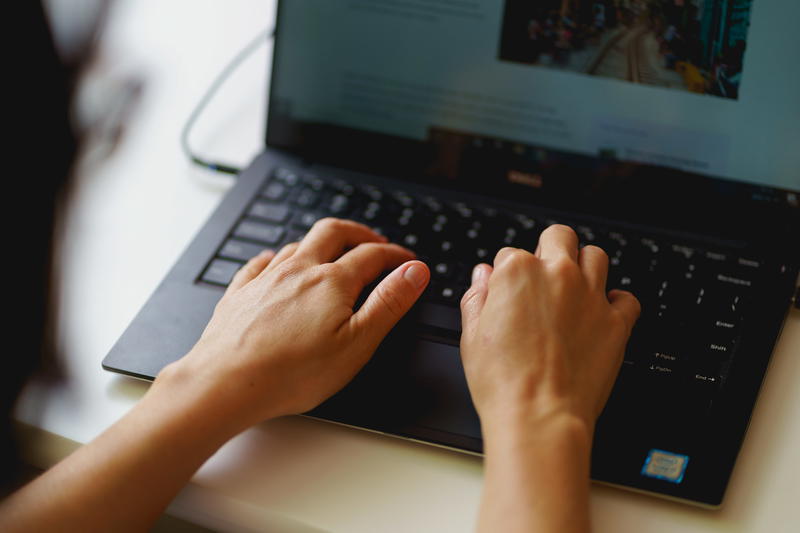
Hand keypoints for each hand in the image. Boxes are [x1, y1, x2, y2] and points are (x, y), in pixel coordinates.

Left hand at [158, 218, 429, 432]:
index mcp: (331, 282)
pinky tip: (277, 264)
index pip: (373, 255)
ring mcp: (266, 279)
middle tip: (374, 242)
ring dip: (321, 243)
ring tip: (333, 254)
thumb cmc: (291, 373)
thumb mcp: (357, 343)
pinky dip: (277, 258)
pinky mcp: (240, 293)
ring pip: (298, 244)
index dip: (395, 255)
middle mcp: (298, 270)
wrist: (225, 383)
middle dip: (359, 233)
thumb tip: (415, 271)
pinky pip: (261, 263)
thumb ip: (389, 303)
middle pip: (333, 232)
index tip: (408, 261)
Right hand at [459, 224, 640, 429]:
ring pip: (596, 256)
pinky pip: (627, 298)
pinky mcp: (617, 322)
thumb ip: (476, 297)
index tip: (508, 293)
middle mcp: (558, 275)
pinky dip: (617, 303)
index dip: (507, 274)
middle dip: (551, 249)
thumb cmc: (503, 381)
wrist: (538, 414)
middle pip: (560, 237)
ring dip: (584, 267)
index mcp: (518, 272)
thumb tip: (483, 276)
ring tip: (574, 290)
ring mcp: (591, 296)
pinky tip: (601, 315)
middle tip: (544, 275)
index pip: (511, 253)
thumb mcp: (471, 335)